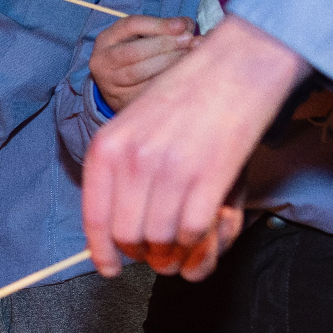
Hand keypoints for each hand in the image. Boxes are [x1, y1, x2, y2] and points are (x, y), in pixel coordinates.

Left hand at [83, 15, 309, 278]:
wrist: (238, 64)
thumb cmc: (188, 94)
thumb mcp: (134, 123)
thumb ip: (120, 168)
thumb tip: (113, 222)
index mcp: (108, 147)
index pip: (94, 216)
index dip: (101, 251)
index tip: (110, 269)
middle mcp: (132, 160)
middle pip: (127, 235)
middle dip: (143, 253)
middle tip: (159, 252)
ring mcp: (170, 168)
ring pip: (159, 238)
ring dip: (172, 250)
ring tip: (183, 243)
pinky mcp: (208, 176)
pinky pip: (191, 230)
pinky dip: (197, 239)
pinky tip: (202, 229)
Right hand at [90, 16, 196, 112]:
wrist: (119, 85)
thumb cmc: (137, 53)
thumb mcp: (144, 36)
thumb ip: (166, 28)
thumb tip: (188, 27)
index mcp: (107, 38)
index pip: (131, 25)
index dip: (158, 24)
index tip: (182, 26)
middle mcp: (102, 60)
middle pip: (133, 51)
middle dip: (165, 45)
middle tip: (189, 41)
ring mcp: (109, 83)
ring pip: (138, 72)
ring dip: (167, 63)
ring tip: (189, 57)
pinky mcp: (120, 99)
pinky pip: (145, 90)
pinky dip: (166, 80)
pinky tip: (181, 74)